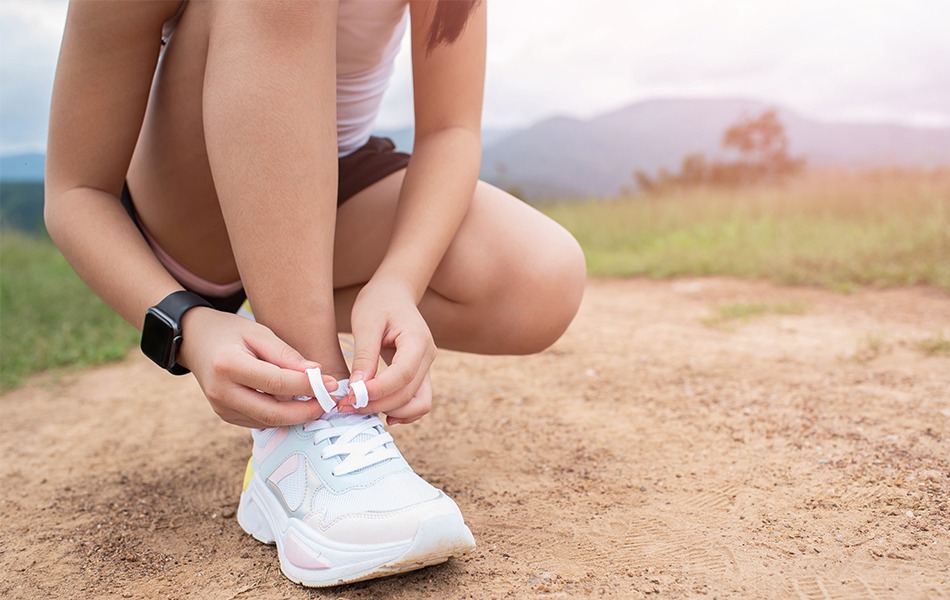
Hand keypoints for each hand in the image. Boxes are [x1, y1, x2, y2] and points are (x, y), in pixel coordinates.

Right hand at [177, 307, 336, 427]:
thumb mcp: (259, 332)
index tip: (331, 383)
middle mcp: (221, 392)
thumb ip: (286, 355)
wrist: (194, 340)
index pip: (276, 383)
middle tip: (329, 402)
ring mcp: (221, 408)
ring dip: (296, 416)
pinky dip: (282, 416)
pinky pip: (259, 421)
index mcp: (228, 366)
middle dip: (306, 411)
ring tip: (319, 402)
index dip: (307, 386)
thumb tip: (316, 373)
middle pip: (272, 413)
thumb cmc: (229, 331)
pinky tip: (298, 404)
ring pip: (268, 422)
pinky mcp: (226, 416)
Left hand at [345, 279, 435, 423]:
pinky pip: (417, 400)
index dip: (378, 391)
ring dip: (391, 411)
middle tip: (347, 405)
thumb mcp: (365, 323)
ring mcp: (427, 367)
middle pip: (409, 393)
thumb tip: (357, 388)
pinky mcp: (420, 374)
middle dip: (378, 404)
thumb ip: (364, 356)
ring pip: (419, 403)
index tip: (352, 396)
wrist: (394, 293)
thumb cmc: (378, 302)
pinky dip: (400, 410)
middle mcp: (428, 356)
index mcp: (417, 340)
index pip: (402, 375)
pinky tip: (377, 408)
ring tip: (361, 408)